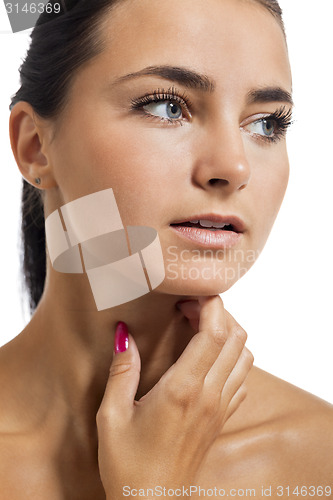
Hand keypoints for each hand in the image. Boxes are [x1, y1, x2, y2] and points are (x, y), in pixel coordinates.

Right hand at [96, 296, 252, 497]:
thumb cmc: (128, 464)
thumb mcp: (111, 416)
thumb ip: (122, 370)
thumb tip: (123, 334)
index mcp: (183, 389)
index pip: (215, 333)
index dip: (210, 305)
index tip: (189, 298)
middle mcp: (209, 395)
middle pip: (236, 337)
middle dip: (220, 313)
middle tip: (190, 309)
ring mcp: (220, 407)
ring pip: (245, 356)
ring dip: (229, 335)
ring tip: (200, 330)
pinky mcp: (222, 418)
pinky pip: (242, 378)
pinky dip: (234, 359)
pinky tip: (208, 360)